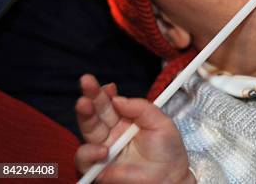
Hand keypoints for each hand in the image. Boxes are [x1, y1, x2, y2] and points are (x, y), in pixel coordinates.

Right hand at [74, 74, 193, 182]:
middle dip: (90, 96)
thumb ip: (141, 108)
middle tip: (87, 82)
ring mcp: (104, 150)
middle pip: (96, 112)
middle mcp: (112, 133)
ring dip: (85, 116)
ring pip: (87, 130)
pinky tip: (103, 150)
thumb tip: (118, 99)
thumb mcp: (161, 122)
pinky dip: (89, 153)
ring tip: (88, 107)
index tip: (108, 85)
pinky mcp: (99, 169)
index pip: (111, 102)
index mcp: (126, 120)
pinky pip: (85, 159)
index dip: (106, 92)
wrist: (170, 178)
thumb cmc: (168, 151)